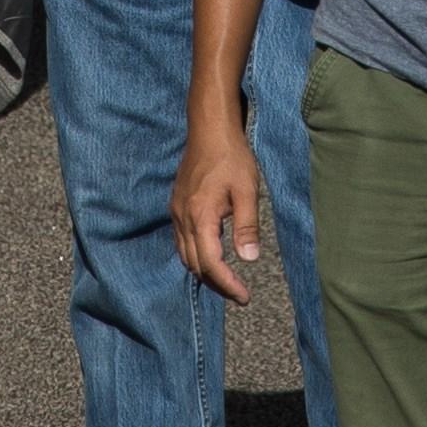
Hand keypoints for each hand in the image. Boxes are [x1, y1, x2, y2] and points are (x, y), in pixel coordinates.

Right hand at [173, 125, 269, 293]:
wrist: (209, 130)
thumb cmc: (232, 157)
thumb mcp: (246, 191)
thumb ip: (247, 226)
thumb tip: (249, 260)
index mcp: (200, 217)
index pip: (210, 264)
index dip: (227, 284)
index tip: (244, 297)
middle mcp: (183, 218)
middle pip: (195, 265)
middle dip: (216, 283)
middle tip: (239, 294)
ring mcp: (177, 212)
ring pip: (185, 255)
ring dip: (204, 272)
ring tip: (227, 281)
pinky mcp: (177, 206)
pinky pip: (182, 241)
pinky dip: (196, 256)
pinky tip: (211, 254)